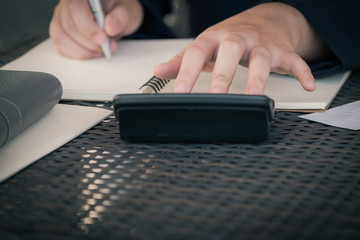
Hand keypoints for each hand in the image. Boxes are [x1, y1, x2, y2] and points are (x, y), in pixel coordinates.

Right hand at [49, 0, 142, 58]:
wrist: (117, 19)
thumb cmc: (119, 13)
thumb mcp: (128, 12)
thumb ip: (121, 17)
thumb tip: (110, 27)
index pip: (76, 8)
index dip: (88, 27)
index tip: (103, 39)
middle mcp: (68, 5)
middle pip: (69, 26)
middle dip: (90, 42)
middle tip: (107, 46)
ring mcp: (61, 18)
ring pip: (61, 37)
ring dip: (83, 50)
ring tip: (99, 50)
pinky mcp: (60, 32)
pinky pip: (60, 46)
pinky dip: (76, 54)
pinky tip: (90, 52)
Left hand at [154, 2, 328, 93]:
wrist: (263, 19)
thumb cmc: (229, 37)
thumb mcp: (204, 46)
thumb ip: (181, 60)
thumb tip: (158, 71)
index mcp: (215, 38)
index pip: (197, 52)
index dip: (186, 71)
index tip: (179, 92)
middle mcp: (238, 38)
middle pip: (231, 52)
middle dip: (223, 75)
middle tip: (216, 96)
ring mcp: (262, 44)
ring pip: (262, 58)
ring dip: (259, 78)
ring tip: (255, 97)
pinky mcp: (282, 50)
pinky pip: (295, 61)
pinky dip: (303, 72)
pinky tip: (308, 85)